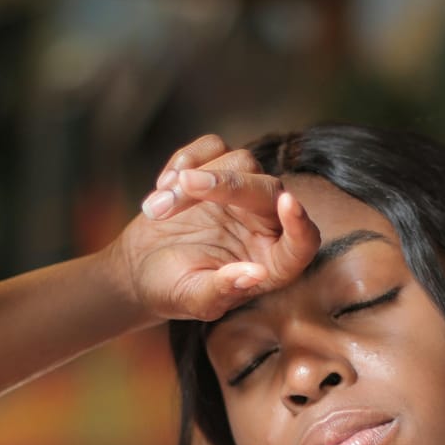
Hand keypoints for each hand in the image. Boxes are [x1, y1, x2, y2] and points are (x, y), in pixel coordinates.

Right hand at [106, 134, 319, 322]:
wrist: (141, 267)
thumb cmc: (171, 290)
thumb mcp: (193, 298)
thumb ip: (223, 290)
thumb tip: (256, 275)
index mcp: (273, 263)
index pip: (303, 242)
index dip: (300, 225)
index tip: (288, 203)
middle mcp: (267, 224)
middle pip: (269, 189)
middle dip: (228, 184)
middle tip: (184, 185)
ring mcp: (245, 194)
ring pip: (241, 161)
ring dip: (192, 180)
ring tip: (157, 209)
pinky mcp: (220, 169)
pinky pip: (214, 147)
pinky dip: (185, 160)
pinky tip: (162, 188)